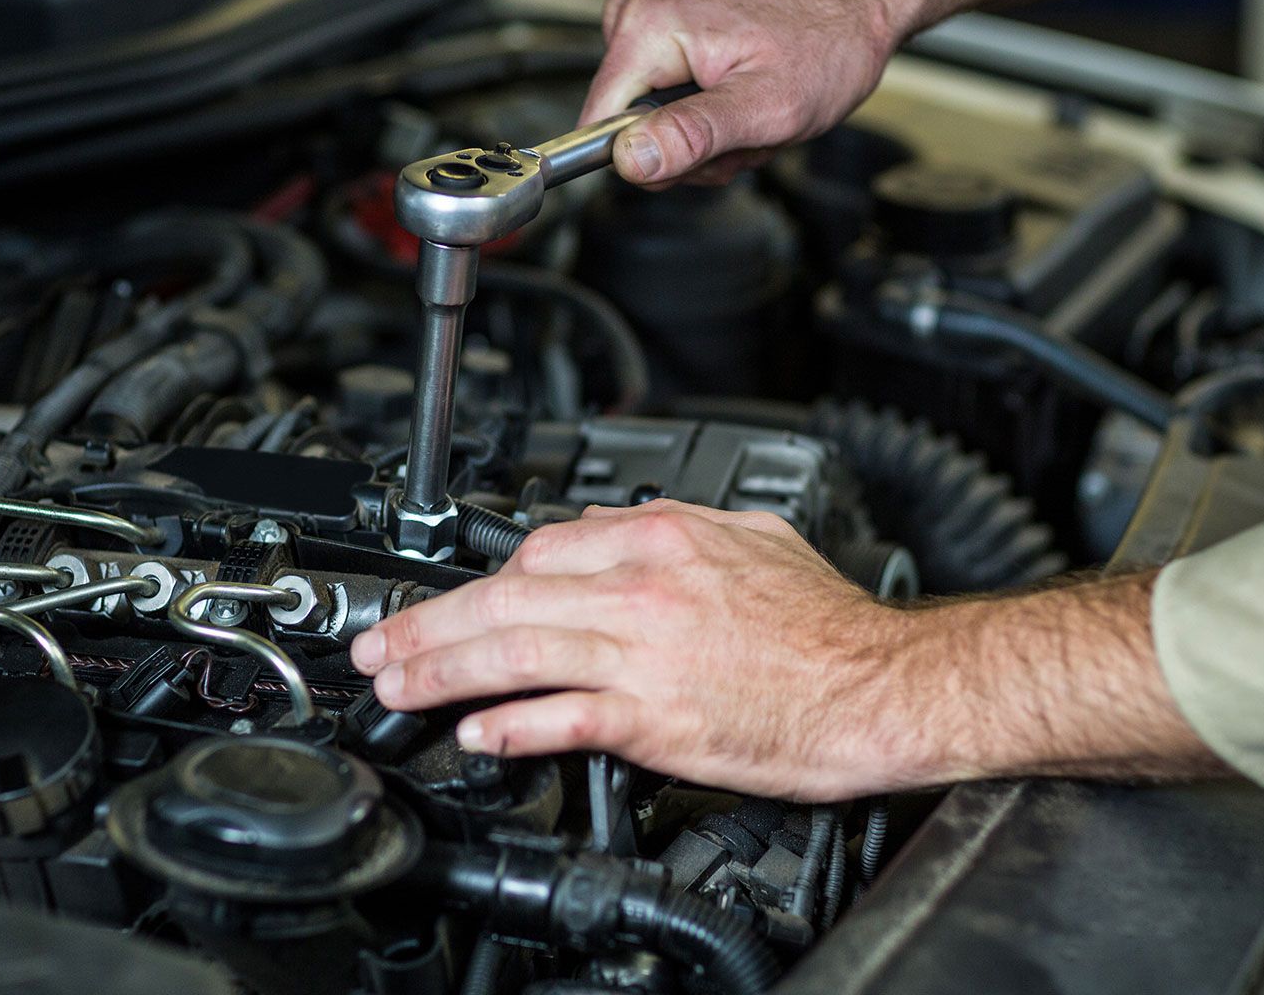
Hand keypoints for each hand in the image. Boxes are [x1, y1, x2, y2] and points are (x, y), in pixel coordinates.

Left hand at [350, 501, 1222, 800]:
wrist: (884, 686)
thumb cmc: (830, 625)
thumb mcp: (751, 540)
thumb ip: (673, 531)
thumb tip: (611, 531)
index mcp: (665, 538)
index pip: (541, 549)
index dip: (483, 581)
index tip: (452, 601)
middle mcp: (644, 588)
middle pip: (507, 598)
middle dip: (430, 623)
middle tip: (380, 646)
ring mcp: (644, 654)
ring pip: (514, 652)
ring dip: (441, 670)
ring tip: (396, 687)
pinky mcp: (655, 719)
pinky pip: (562, 718)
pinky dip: (509, 724)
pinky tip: (474, 732)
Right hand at [579, 0, 913, 189]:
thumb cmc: (830, 35)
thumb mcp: (767, 106)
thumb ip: (693, 136)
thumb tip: (630, 161)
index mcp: (648, 28)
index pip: (599, 127)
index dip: (652, 159)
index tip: (708, 150)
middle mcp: (639, 16)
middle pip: (631, 129)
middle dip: (696, 148)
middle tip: (751, 127)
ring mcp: (655, 20)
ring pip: (657, 122)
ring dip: (713, 135)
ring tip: (758, 106)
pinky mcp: (673, 29)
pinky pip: (674, 99)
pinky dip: (717, 112)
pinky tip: (751, 94)